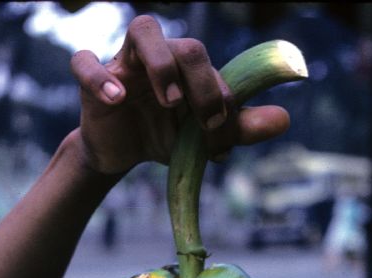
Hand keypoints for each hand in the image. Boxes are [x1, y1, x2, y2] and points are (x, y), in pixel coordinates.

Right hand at [70, 15, 290, 174]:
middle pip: (187, 46)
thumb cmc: (166, 134)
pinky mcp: (92, 82)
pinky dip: (99, 76)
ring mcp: (125, 63)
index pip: (215, 71)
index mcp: (191, 67)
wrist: (123, 153)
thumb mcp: (204, 137)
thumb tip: (284, 119)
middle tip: (206, 121)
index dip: (223, 103)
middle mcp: (162, 56)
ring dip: (162, 64)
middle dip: (203, 84)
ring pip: (143, 30)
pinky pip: (86, 62)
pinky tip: (117, 99)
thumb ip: (242, 127)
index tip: (220, 142)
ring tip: (170, 101)